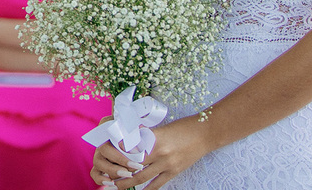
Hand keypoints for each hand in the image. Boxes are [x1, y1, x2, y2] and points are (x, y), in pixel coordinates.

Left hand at [92, 116, 213, 188]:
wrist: (205, 134)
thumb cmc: (182, 127)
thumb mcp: (161, 128)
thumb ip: (145, 134)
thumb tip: (128, 137)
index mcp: (154, 139)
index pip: (131, 149)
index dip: (117, 155)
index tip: (106, 158)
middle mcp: (159, 153)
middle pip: (134, 166)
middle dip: (119, 173)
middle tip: (106, 178)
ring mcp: (167, 165)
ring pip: (143, 178)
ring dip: (128, 184)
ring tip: (116, 187)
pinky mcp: (174, 172)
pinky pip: (158, 184)